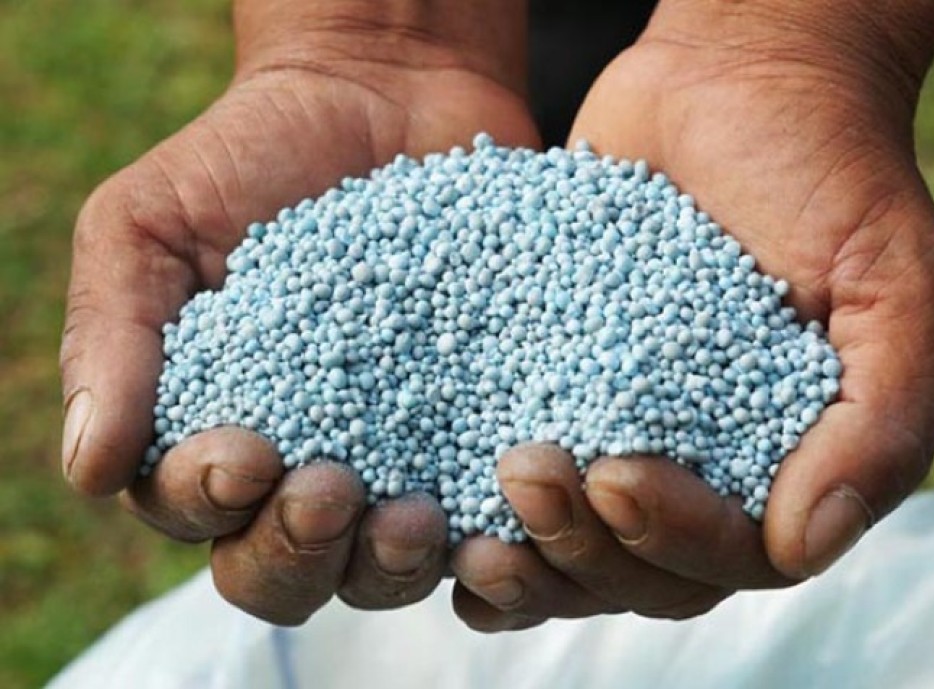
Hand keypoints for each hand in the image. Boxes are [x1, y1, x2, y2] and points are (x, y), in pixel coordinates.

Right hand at [60, 0, 537, 624]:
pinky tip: (492, 511)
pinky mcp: (474, 435)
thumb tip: (90, 464)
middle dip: (298, 550)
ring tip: (415, 517)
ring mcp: (394, 458)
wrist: (382, 96)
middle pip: (285, 568)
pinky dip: (481, 534)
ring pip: (379, 568)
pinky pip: (479, 516)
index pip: (193, 510)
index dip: (207, 503)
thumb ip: (113, 337)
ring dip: (388, 564)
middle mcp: (299, 464)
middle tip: (331, 492)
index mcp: (210, 431)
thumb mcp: (149, 225)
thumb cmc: (249, 158)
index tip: (244, 455)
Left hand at [451, 0, 933, 630]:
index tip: (617, 473)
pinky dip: (479, 519)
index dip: (672, 540)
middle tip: (525, 471)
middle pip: (642, 573)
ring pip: (575, 549)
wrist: (736, 84)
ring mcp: (629, 434)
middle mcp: (709, 469)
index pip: (732, 556)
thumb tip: (803, 545)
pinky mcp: (562, 391)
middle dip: (581, 548)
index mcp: (790, 466)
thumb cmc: (830, 177)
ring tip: (467, 529)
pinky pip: (524, 482)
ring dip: (524, 556)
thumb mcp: (899, 289)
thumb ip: (882, 424)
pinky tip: (436, 516)